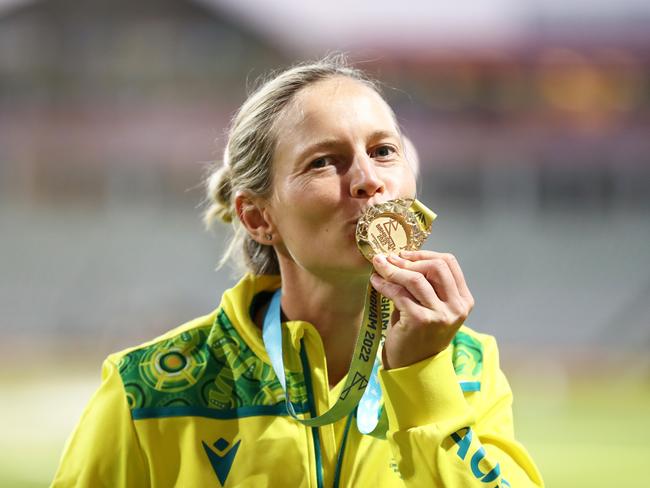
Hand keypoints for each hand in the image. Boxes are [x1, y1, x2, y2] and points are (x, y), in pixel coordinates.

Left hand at [369, 250, 474, 369]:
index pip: (449, 263)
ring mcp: (440, 314)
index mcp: (463, 300)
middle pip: (436, 266)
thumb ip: (424, 283)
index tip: (404, 254)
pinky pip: (400, 294)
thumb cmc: (418, 334)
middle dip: (409, 259)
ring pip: (416, 278)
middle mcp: (456, 307)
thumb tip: (399, 255)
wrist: (412, 368)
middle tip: (389, 259)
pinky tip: (375, 283)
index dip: (424, 254)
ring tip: (378, 266)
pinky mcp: (421, 320)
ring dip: (393, 269)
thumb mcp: (429, 306)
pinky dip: (385, 285)